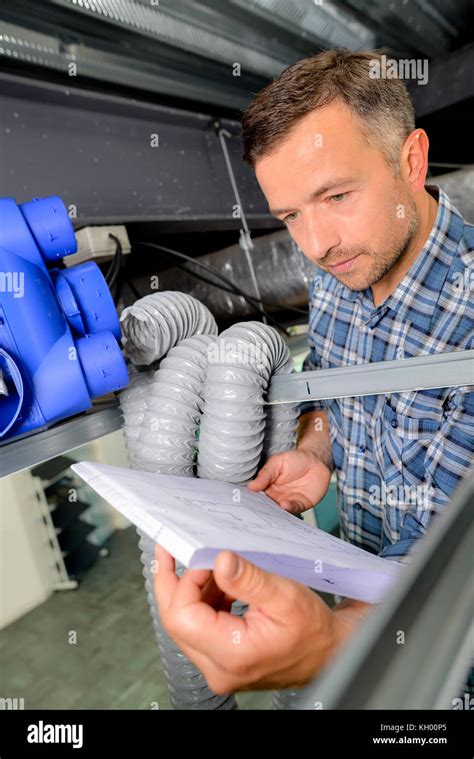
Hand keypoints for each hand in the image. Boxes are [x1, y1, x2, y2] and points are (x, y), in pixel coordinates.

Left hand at [154, 545, 340, 694]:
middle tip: (172, 550)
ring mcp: (218, 666)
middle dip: (175, 582)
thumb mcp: (285, 595)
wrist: (331, 651)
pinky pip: (199, 627)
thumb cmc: (315, 630)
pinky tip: (216, 581)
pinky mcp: (222, 659)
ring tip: (203, 562)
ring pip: (185, 623)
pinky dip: (203, 600)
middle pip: (176, 621)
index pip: (182, 616)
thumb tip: (219, 561)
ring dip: (191, 589)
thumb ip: (249, 578)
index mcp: (232, 655)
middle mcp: (218, 668)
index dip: (185, 581)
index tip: (198, 557)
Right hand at [247, 449, 331, 514]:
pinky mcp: (301, 504)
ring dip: (276, 512)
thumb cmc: (295, 459)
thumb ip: (265, 475)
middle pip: (267, 507)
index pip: (257, 497)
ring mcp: (288, 501)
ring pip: (280, 511)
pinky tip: (284, 505)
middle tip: (257, 511)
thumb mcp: (276, 463)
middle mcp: (277, 497)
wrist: (315, 460)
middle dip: (263, 510)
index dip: (252, 501)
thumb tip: (251, 486)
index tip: (247, 503)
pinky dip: (289, 509)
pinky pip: (294, 509)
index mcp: (267, 488)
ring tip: (271, 509)